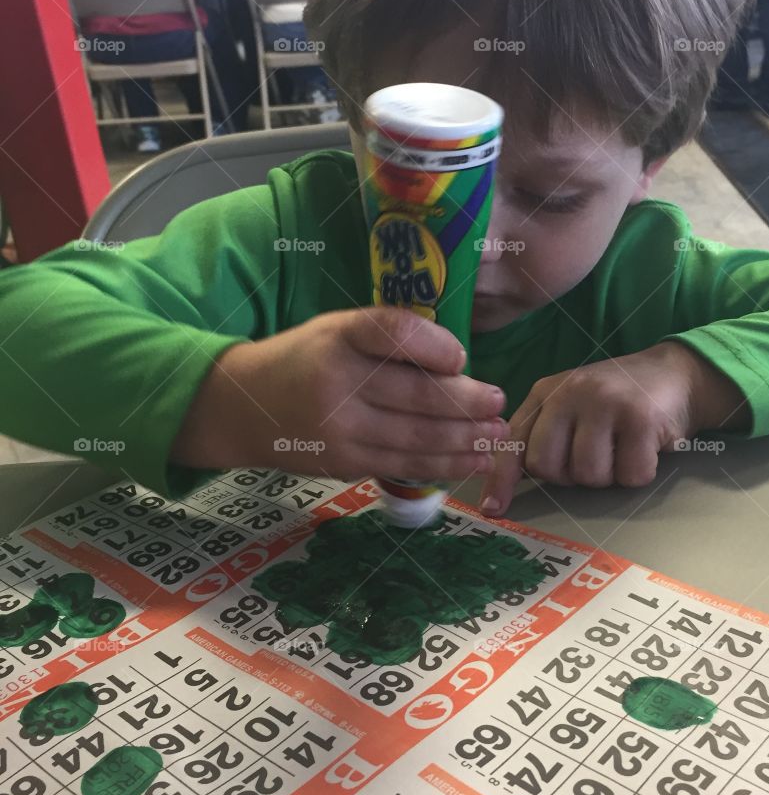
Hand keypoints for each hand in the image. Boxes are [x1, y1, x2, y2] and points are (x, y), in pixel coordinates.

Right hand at [173, 306, 508, 481]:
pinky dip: (444, 464)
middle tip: (499, 402)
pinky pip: (404, 465)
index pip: (392, 333)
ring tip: (496, 434)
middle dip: (467, 402)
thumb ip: (389, 338)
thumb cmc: (306, 359)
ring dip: (465, 439)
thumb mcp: (337, 329)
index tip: (461, 358)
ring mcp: (340, 430)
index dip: (434, 346)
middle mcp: (337, 383)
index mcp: (338, 337)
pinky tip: (472, 459)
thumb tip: (457, 364)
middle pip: (416, 394)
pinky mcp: (344, 463)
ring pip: (416, 438)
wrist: (244, 407)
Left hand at [479, 342, 748, 515]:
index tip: (493, 510)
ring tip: (621, 449)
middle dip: (571, 476)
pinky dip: (640, 472)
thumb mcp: (571, 407)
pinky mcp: (640, 417)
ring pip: (589, 475)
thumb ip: (542, 436)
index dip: (502, 479)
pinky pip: (629, 474)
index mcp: (546, 392)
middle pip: (548, 466)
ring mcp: (605, 402)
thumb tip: (504, 488)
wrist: (676, 374)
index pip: (514, 442)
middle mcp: (569, 393)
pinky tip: (645, 448)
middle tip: (596, 456)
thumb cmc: (617, 402)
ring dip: (609, 476)